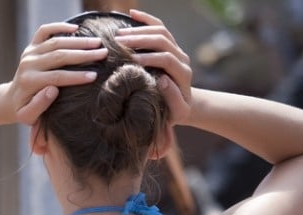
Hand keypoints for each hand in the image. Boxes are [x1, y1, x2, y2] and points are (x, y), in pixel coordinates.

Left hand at [5, 22, 106, 125]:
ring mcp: (30, 53)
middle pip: (59, 56)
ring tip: (98, 43)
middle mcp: (28, 64)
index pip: (57, 77)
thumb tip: (52, 90)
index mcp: (29, 81)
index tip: (95, 76)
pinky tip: (76, 28)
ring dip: (79, 41)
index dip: (76, 76)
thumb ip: (39, 106)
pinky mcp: (31, 46)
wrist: (12, 99)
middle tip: (104, 53)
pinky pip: (44, 31)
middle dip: (84, 55)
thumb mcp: (28, 116)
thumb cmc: (24, 111)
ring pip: (56, 42)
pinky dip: (59, 26)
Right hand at [115, 9, 192, 124]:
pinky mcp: (170, 45)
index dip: (149, 58)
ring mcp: (176, 50)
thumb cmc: (174, 113)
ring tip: (119, 34)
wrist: (183, 105)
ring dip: (139, 30)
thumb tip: (163, 80)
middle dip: (140, 40)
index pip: (166, 59)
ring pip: (160, 31)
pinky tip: (131, 14)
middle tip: (119, 42)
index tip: (131, 61)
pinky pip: (159, 27)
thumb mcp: (177, 113)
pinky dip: (146, 19)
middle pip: (162, 40)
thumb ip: (173, 99)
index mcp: (183, 73)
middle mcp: (182, 58)